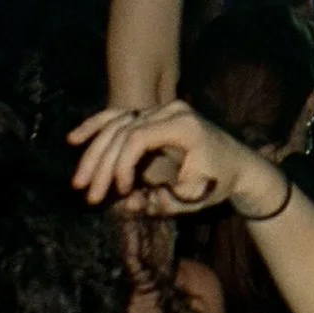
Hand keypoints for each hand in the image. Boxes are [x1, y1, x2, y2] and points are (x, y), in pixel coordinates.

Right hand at [68, 100, 283, 219]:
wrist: (238, 165)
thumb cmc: (217, 182)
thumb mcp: (191, 197)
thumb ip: (159, 202)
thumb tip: (126, 204)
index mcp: (183, 125)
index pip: (137, 138)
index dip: (121, 166)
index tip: (120, 193)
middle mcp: (171, 110)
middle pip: (123, 131)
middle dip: (101, 164)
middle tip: (87, 193)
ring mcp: (163, 108)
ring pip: (118, 124)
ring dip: (94, 151)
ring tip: (79, 180)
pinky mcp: (156, 114)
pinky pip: (122, 116)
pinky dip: (98, 126)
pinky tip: (75, 138)